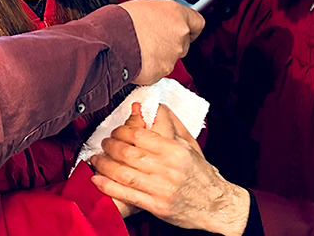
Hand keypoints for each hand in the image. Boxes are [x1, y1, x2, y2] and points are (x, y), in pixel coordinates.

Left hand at [90, 104, 249, 234]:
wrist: (217, 206)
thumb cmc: (202, 174)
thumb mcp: (190, 145)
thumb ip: (171, 125)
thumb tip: (156, 106)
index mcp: (175, 150)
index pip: (139, 136)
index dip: (121, 132)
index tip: (115, 131)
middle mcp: (167, 168)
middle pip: (128, 153)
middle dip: (110, 147)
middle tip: (104, 144)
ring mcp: (161, 188)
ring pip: (124, 173)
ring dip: (104, 165)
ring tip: (96, 160)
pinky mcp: (156, 206)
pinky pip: (127, 194)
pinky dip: (109, 187)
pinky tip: (97, 180)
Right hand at [116, 0, 203, 84]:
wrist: (108, 40)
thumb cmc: (121, 20)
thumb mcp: (144, 6)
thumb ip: (160, 14)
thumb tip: (160, 19)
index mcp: (177, 14)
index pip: (198, 22)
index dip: (190, 27)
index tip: (185, 29)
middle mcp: (179, 34)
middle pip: (183, 42)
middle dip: (170, 42)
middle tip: (151, 38)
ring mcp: (172, 55)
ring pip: (171, 57)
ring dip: (159, 54)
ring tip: (140, 47)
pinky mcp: (162, 71)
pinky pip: (159, 70)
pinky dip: (150, 66)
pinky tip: (137, 58)